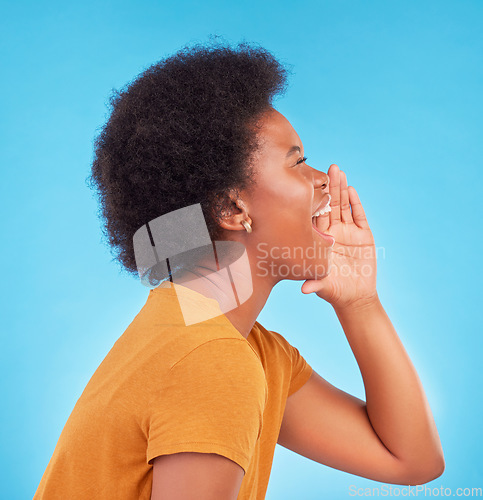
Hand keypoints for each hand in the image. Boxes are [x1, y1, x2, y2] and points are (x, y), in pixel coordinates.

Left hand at [301, 164, 377, 308]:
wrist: (355, 297)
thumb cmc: (334, 290)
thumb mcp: (323, 285)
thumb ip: (314, 284)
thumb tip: (304, 290)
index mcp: (320, 239)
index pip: (316, 215)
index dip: (314, 200)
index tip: (309, 183)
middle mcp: (333, 232)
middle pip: (331, 205)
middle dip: (330, 187)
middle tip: (328, 168)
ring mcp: (349, 232)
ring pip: (344, 207)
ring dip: (342, 189)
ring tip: (340, 171)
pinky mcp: (364, 235)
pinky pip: (359, 216)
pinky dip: (356, 204)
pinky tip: (352, 190)